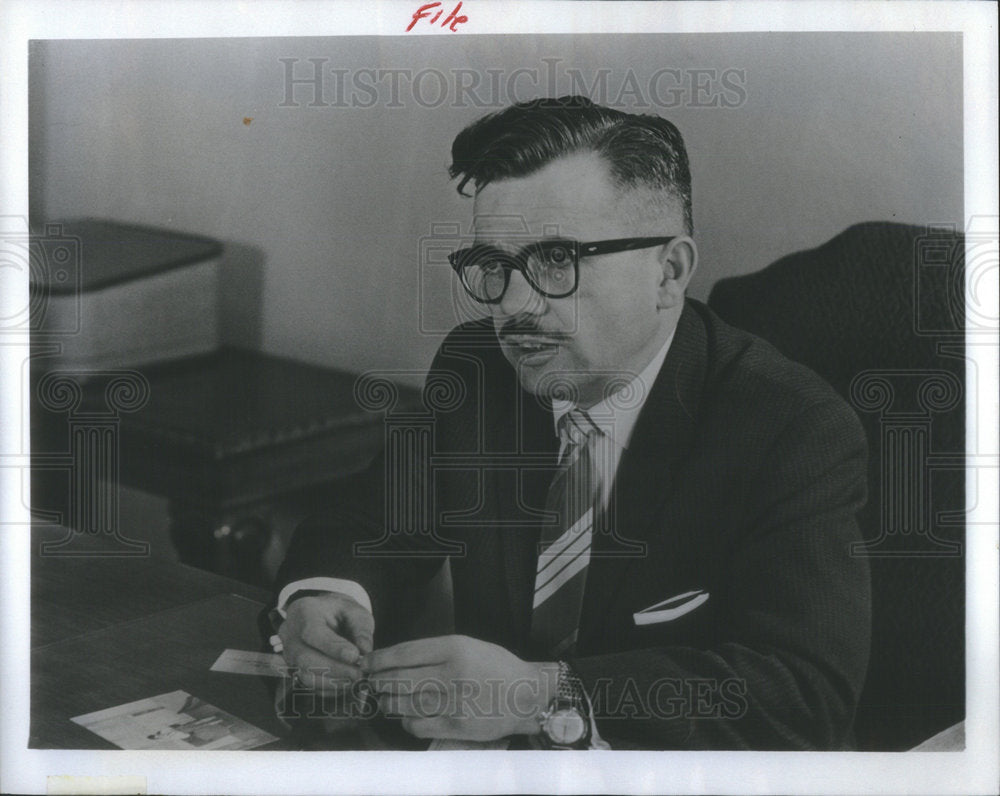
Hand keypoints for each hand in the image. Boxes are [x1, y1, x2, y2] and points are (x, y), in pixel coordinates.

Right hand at [278, 592, 374, 696]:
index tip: (354, 656)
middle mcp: (290, 634)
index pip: (313, 632)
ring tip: (356, 679)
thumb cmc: (339, 612)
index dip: (332, 647)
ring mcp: (288, 653)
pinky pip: (309, 684)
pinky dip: (329, 688)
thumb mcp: (354, 611)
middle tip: (359, 673)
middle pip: (305, 657)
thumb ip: (361, 630)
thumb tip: (365, 651)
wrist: (321, 615)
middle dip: (335, 669)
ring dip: (333, 681)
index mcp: (304, 612)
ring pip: (305, 674)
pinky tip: (347, 683)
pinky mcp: (294, 669)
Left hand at [361, 635, 557, 741]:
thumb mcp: (469, 645)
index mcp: (454, 648)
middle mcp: (452, 674)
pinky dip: (407, 722)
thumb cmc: (496, 667)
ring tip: (385, 700)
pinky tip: (407, 717)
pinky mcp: (456, 727)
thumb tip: (397, 659)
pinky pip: (418, 726)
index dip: (380, 659)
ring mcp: (453, 702)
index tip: (367, 662)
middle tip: (371, 682)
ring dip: (388, 702)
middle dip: (379, 681)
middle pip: (400, 679)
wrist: (526, 696)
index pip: (405, 653)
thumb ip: (436, 650)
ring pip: (405, 704)